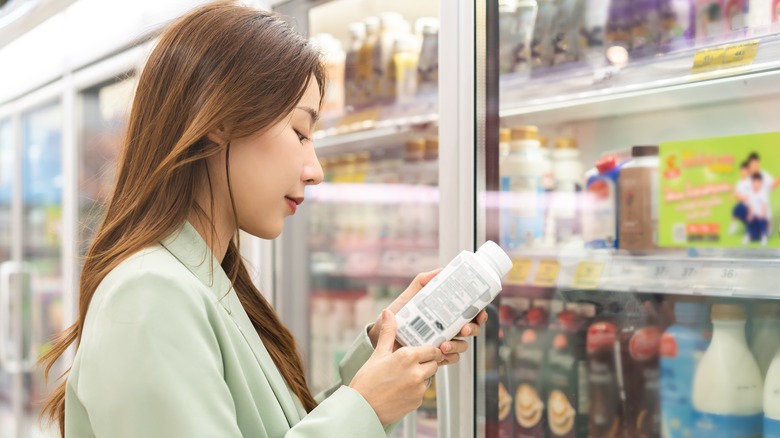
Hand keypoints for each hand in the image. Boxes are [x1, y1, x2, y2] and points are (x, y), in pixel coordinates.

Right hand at [350, 310, 442, 425]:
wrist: (361, 408)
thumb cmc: (367, 381)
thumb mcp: (378, 353)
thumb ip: (388, 333)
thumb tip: (388, 313)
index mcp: (407, 356)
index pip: (432, 350)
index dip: (429, 350)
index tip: (424, 351)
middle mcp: (416, 372)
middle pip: (434, 363)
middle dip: (426, 363)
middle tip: (412, 363)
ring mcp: (418, 388)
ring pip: (428, 378)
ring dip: (421, 376)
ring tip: (402, 377)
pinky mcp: (417, 401)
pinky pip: (422, 391)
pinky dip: (415, 390)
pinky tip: (400, 389)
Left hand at [367, 269, 488, 365]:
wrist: (381, 335)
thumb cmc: (397, 315)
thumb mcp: (409, 296)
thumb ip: (422, 282)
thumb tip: (440, 270)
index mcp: (445, 313)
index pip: (469, 313)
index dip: (479, 313)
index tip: (479, 313)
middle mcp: (448, 328)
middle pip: (471, 329)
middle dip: (471, 329)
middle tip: (463, 329)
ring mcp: (444, 343)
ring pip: (462, 346)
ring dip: (457, 346)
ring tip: (444, 345)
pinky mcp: (436, 357)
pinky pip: (450, 359)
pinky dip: (448, 358)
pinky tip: (440, 355)